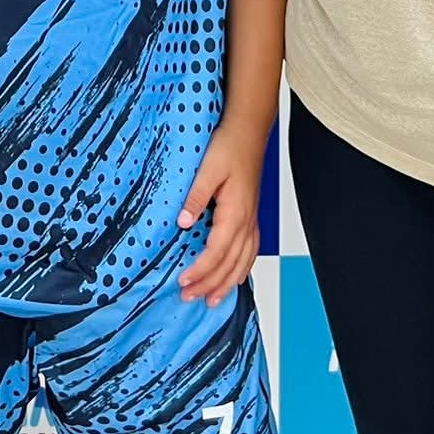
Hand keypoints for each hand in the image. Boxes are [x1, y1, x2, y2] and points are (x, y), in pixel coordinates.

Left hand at [176, 119, 264, 306]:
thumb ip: (196, 196)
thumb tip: (182, 221)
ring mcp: (251, 221)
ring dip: (227, 283)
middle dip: (210, 285)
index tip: (183, 282)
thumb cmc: (229, 147)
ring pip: (243, 262)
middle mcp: (246, 222)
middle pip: (230, 264)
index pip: (216, 252)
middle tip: (189, 298)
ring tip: (213, 300)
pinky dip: (242, 270)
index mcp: (235, 213)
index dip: (200, 271)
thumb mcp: (207, 168)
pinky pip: (250, 252)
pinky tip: (235, 278)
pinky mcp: (251, 217)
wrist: (248, 133)